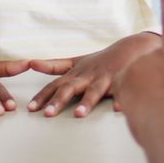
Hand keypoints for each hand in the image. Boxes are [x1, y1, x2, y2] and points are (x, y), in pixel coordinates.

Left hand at [27, 32, 161, 117]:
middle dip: (59, 101)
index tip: (31, 109)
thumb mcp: (77, 61)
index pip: (55, 86)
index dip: (43, 96)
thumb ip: (54, 65)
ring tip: (78, 114)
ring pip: (94, 91)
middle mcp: (88, 76)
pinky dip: (121, 100)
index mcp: (76, 74)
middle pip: (71, 88)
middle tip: (48, 114)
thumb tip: (32, 63)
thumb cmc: (102, 59)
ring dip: (86, 102)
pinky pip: (121, 92)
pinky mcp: (122, 80)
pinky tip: (118, 109)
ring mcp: (105, 78)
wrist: (132, 48)